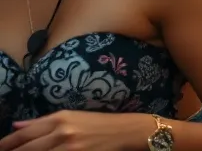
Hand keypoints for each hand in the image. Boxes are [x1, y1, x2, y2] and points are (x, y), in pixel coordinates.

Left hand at [0, 110, 151, 150]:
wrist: (126, 131)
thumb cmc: (98, 122)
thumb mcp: (71, 116)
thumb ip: (42, 122)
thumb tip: (16, 125)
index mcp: (59, 119)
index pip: (24, 134)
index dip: (7, 143)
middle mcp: (62, 133)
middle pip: (27, 149)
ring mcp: (70, 148)